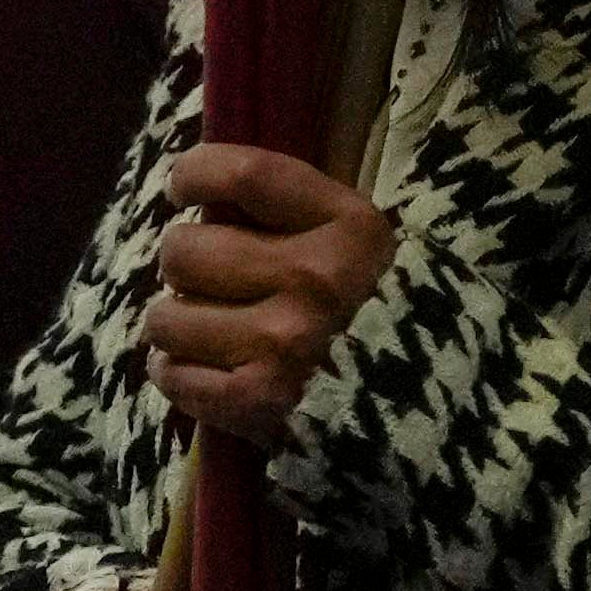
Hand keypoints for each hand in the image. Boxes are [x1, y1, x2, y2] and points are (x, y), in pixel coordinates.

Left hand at [143, 143, 399, 448]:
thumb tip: (203, 192)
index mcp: (349, 230)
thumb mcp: (362, 245)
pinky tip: (200, 368)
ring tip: (201, 328)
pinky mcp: (257, 403)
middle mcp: (315, 281)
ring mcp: (284, 345)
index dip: (194, 175)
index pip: (245, 175)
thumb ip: (294, 211)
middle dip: (184, 263)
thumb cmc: (383, 318)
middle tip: (205, 279)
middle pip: (185, 249)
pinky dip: (175, 372)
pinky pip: (173, 374)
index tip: (183, 188)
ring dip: (174, 322)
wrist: (425, 415)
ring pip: (164, 317)